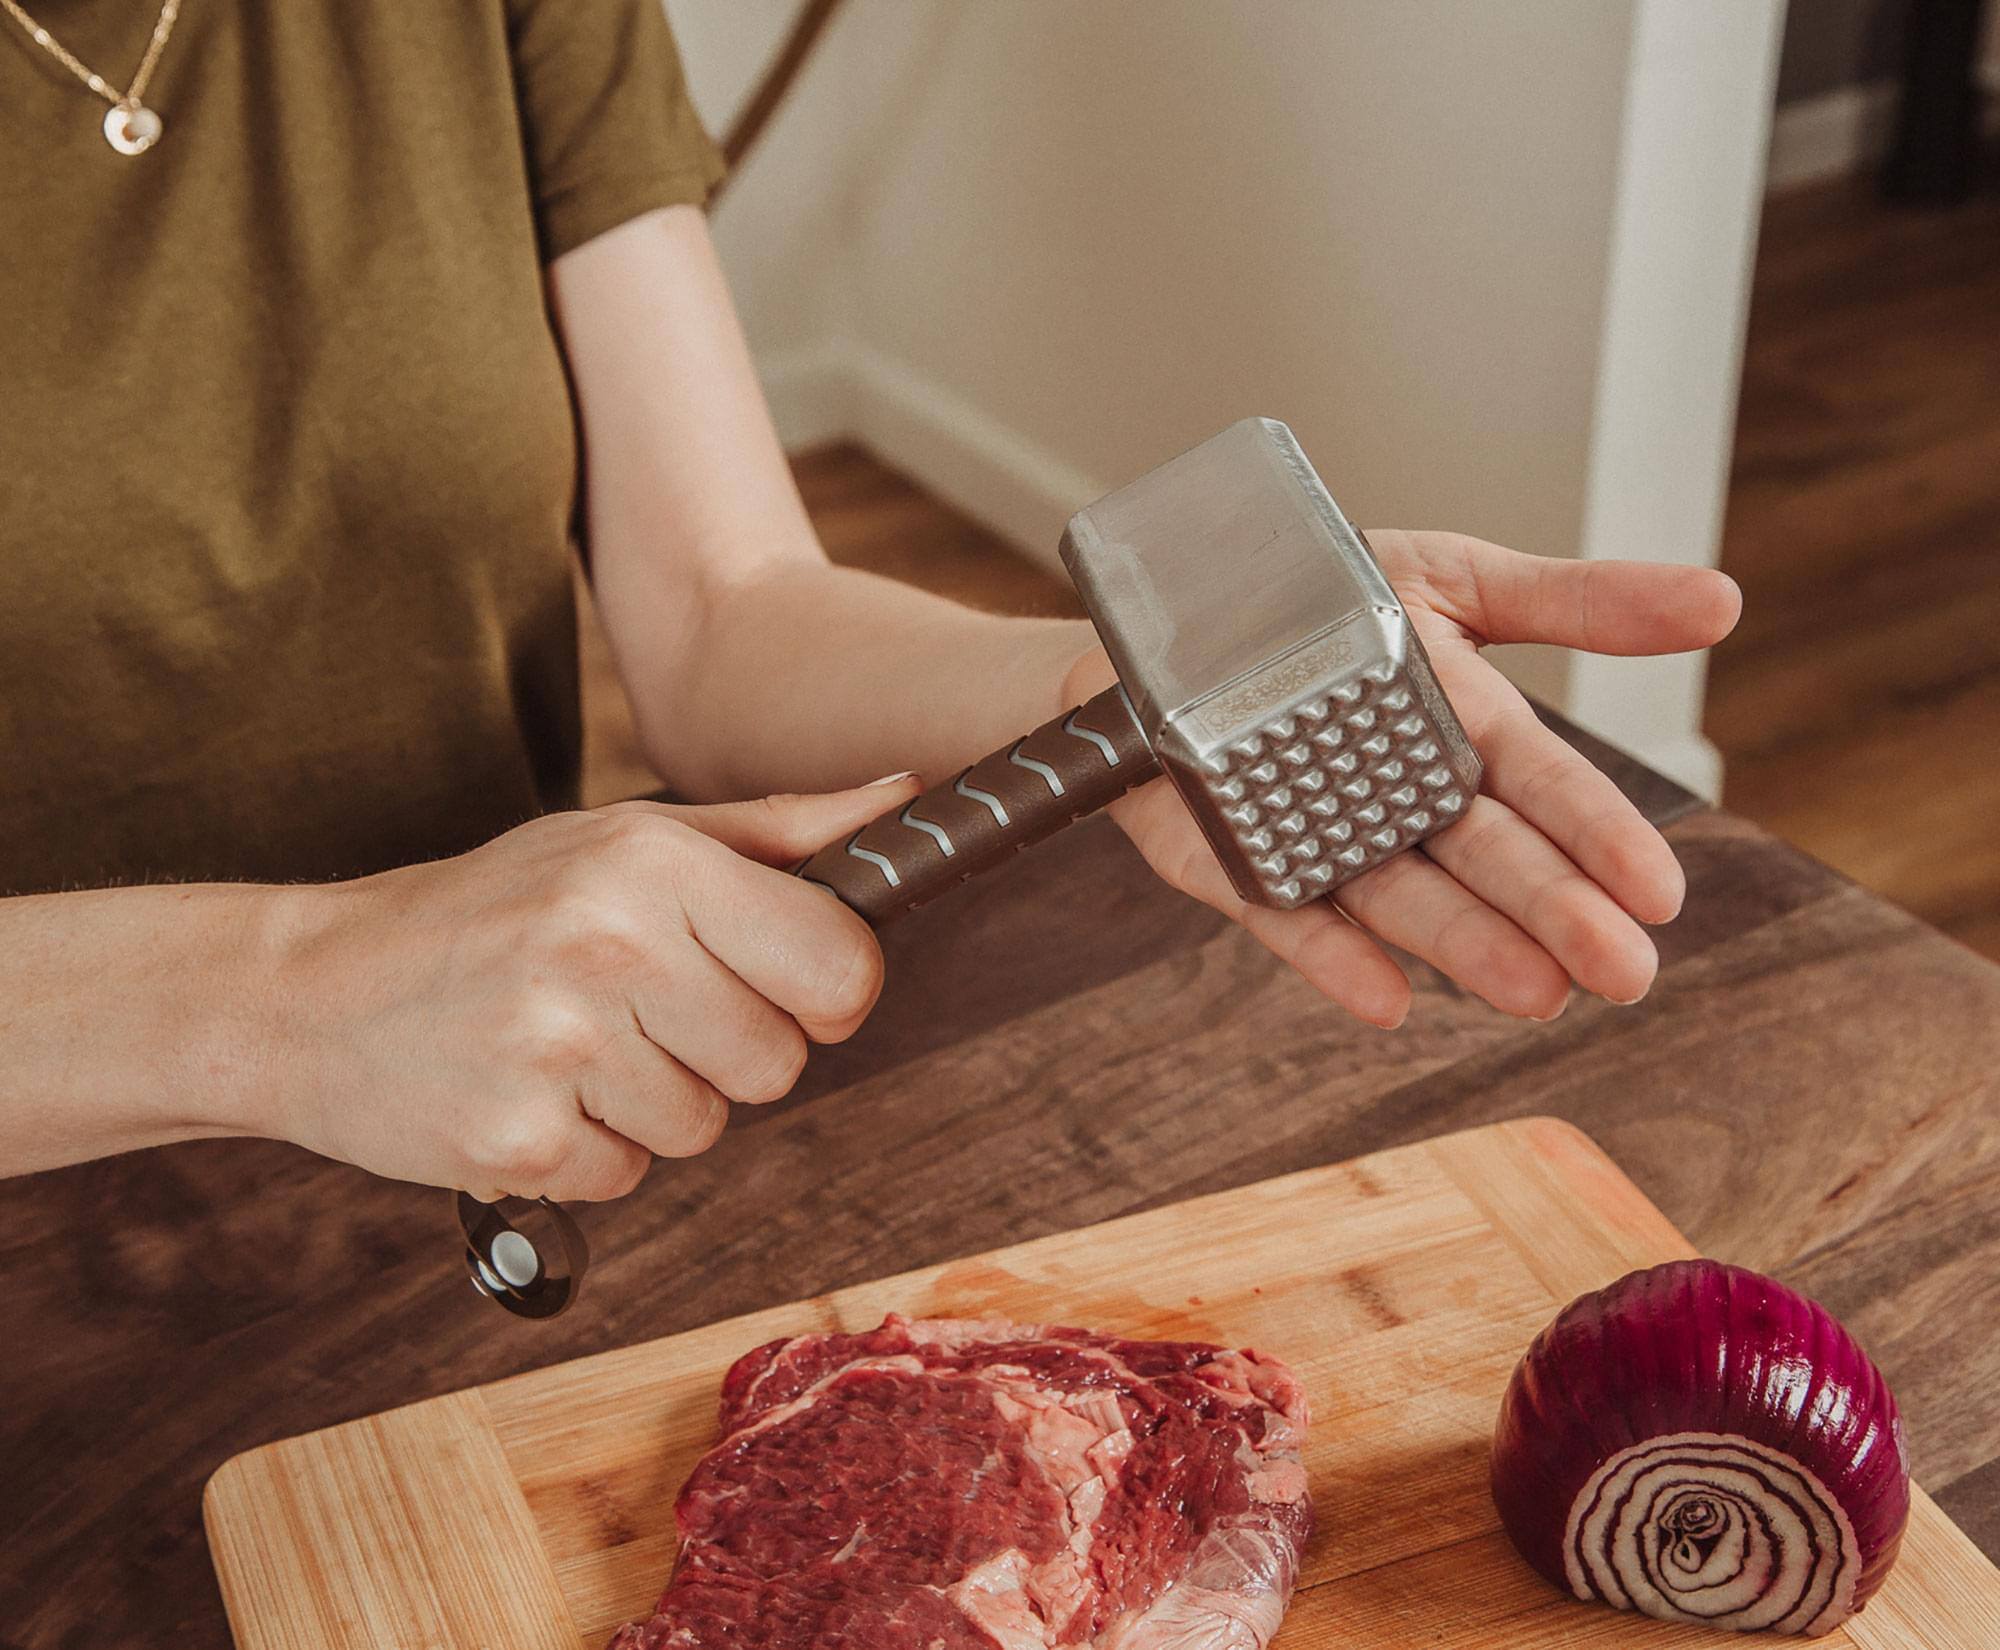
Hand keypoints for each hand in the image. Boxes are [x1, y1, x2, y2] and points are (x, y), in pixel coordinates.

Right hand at [260, 779, 921, 1200]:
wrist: (310, 991)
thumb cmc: (490, 908)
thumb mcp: (626, 841)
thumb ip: (776, 832)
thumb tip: (904, 801)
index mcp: (651, 863)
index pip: (838, 964)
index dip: (827, 993)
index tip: (785, 990)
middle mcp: (609, 945)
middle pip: (780, 1062)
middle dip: (731, 1052)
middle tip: (646, 1015)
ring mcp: (558, 1048)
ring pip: (708, 1128)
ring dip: (657, 1105)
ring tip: (575, 1048)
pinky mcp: (517, 1142)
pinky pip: (632, 1177)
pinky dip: (594, 1151)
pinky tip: (534, 1093)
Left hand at [1067, 534, 1740, 1026]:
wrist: (1169, 625)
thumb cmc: (1318, 600)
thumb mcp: (1450, 576)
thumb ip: (1576, 600)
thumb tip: (1726, 603)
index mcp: (1464, 728)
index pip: (1543, 785)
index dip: (1599, 835)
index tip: (1659, 893)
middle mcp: (1405, 796)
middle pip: (1487, 856)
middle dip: (1553, 910)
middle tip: (1623, 971)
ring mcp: (1326, 836)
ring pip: (1403, 896)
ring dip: (1465, 944)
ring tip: (1534, 994)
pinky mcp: (1245, 866)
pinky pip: (1288, 915)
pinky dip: (1330, 957)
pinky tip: (1384, 998)